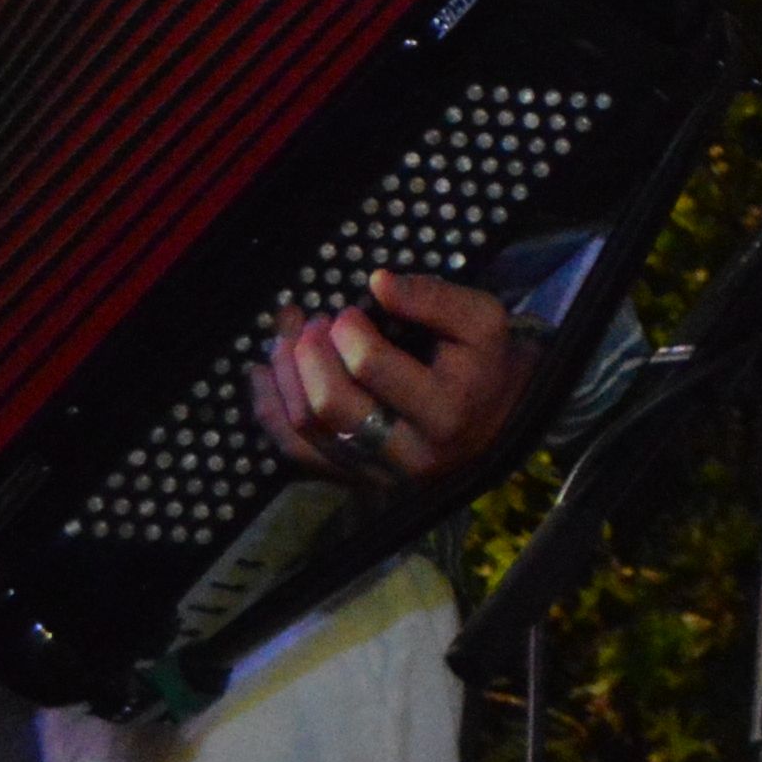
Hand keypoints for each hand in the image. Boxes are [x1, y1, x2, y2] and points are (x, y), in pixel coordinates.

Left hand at [250, 268, 528, 488]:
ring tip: (285, 338)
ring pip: (307, 429)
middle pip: (331, 405)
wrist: (499, 422)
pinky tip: (262, 374)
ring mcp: (377, 473)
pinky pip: (297, 452)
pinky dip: (270, 410)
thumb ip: (434, 297)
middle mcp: (409, 453)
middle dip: (307, 354)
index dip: (348, 330)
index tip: (349, 311)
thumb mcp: (482, 320)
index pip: (371, 367)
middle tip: (311, 322)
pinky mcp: (354, 479)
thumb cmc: (485, 363)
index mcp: (444, 411)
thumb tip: (377, 282)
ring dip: (283, 376)